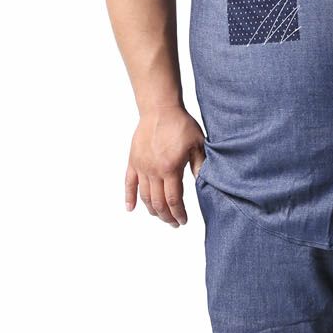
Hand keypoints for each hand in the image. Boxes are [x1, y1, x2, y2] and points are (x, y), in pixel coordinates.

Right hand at [125, 107, 206, 225]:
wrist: (160, 109)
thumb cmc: (180, 124)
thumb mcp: (197, 144)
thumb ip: (200, 165)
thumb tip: (203, 184)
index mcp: (170, 168)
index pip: (174, 200)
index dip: (178, 214)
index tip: (183, 221)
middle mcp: (153, 171)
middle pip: (158, 202)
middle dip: (166, 216)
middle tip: (173, 223)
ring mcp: (141, 167)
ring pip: (144, 196)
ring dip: (152, 210)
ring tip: (160, 216)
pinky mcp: (133, 161)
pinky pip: (128, 183)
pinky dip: (129, 197)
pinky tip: (131, 208)